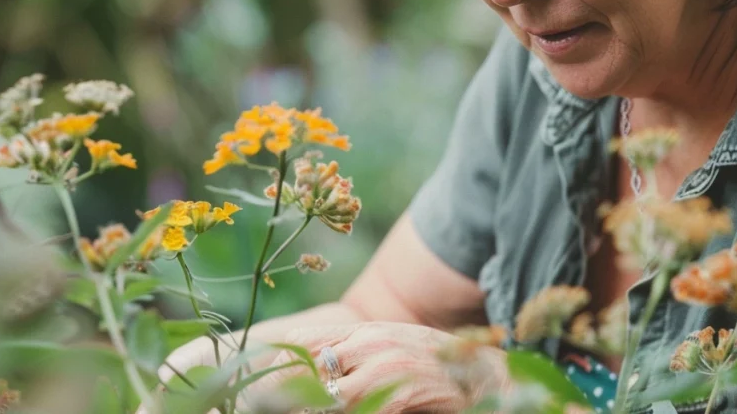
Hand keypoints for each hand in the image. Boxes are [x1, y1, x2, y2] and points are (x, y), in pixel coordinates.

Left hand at [246, 322, 511, 412]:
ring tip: (284, 410)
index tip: (254, 384)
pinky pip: (361, 408)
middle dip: (281, 389)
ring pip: (329, 393)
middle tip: (256, 403)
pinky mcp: (402, 390)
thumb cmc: (433, 368)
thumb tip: (319, 368)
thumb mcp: (389, 351)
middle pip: (310, 364)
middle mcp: (371, 343)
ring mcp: (387, 366)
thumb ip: (356, 356)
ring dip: (306, 405)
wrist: (482, 376)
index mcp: (366, 331)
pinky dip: (344, 413)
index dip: (277, 362)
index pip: (308, 340)